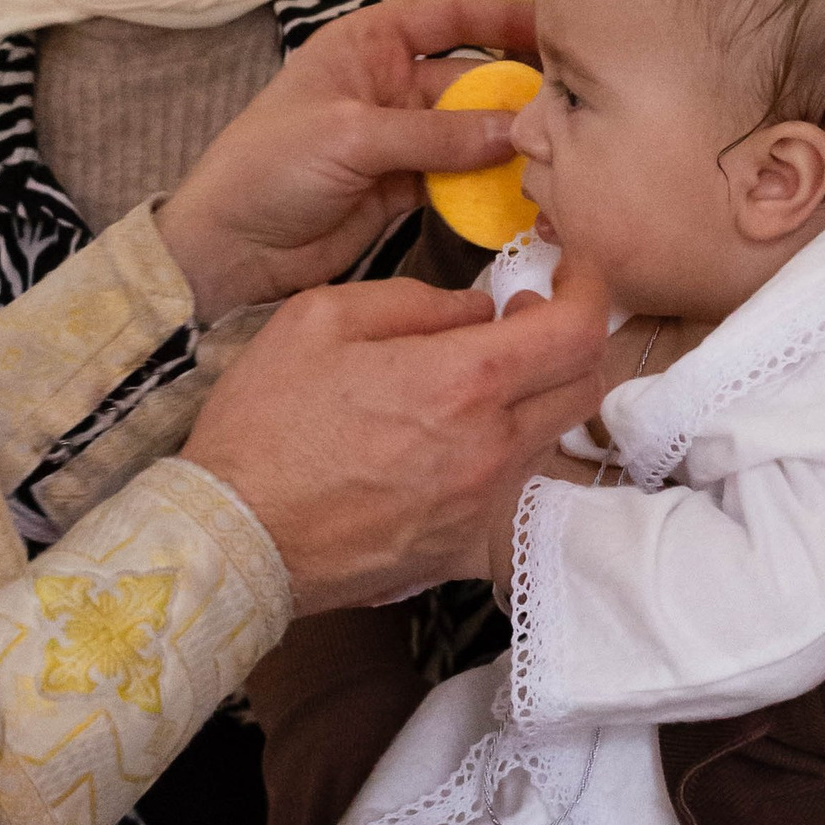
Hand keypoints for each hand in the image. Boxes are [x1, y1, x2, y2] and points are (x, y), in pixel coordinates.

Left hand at [156, 0, 538, 321]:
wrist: (228, 249)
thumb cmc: (265, 169)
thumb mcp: (349, 136)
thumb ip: (434, 134)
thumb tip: (514, 132)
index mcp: (366, 44)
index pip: (447, 14)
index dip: (501, 16)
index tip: (555, 29)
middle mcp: (388, 85)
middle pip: (470, 77)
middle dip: (515, 93)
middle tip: (570, 113)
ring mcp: (399, 139)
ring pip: (472, 133)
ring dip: (508, 146)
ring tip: (558, 158)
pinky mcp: (404, 188)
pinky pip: (461, 180)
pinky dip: (490, 188)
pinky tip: (525, 196)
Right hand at [185, 258, 610, 610]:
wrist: (235, 536)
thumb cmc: (265, 422)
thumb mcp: (320, 317)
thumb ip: (415, 301)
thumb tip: (477, 308)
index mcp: (464, 380)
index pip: (579, 330)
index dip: (589, 292)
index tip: (571, 277)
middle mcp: (491, 446)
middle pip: (586, 386)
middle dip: (570, 343)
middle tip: (522, 323)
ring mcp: (482, 504)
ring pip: (552, 439)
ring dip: (536, 400)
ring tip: (476, 385)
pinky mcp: (462, 547)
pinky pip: (512, 491)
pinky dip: (502, 456)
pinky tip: (449, 446)